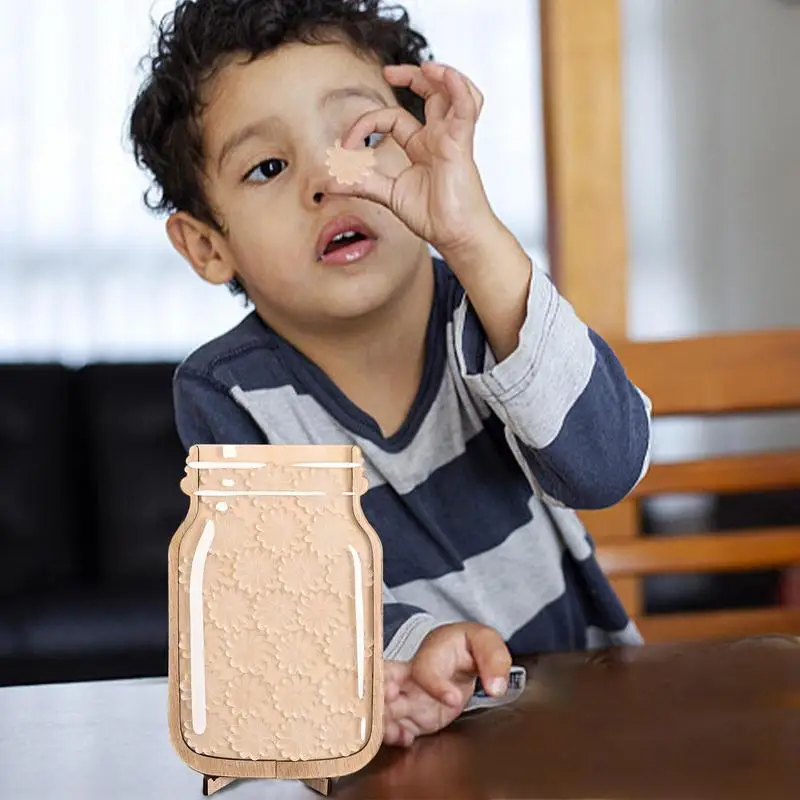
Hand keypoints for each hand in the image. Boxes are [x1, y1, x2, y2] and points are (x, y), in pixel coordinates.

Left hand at [327, 62, 496, 255]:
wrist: (456, 235)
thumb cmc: (434, 216)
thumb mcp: (389, 195)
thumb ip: (361, 184)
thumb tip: (328, 182)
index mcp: (422, 146)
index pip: (391, 119)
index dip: (365, 126)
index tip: (346, 148)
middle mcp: (438, 137)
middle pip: (430, 93)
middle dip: (411, 75)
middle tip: (388, 72)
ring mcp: (451, 137)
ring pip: (453, 92)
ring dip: (442, 74)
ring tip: (425, 68)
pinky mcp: (462, 142)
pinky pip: (466, 107)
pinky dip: (458, 87)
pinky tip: (446, 75)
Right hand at [383, 622, 511, 746]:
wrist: (457, 654)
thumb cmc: (468, 644)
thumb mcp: (486, 642)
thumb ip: (494, 661)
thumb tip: (496, 687)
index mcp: (431, 655)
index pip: (425, 670)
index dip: (436, 686)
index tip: (453, 698)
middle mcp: (412, 675)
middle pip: (383, 681)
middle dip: (379, 695)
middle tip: (384, 710)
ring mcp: (409, 696)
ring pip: (385, 707)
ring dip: (383, 720)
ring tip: (390, 733)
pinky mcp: (412, 715)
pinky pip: (395, 726)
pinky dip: (391, 734)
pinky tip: (401, 740)